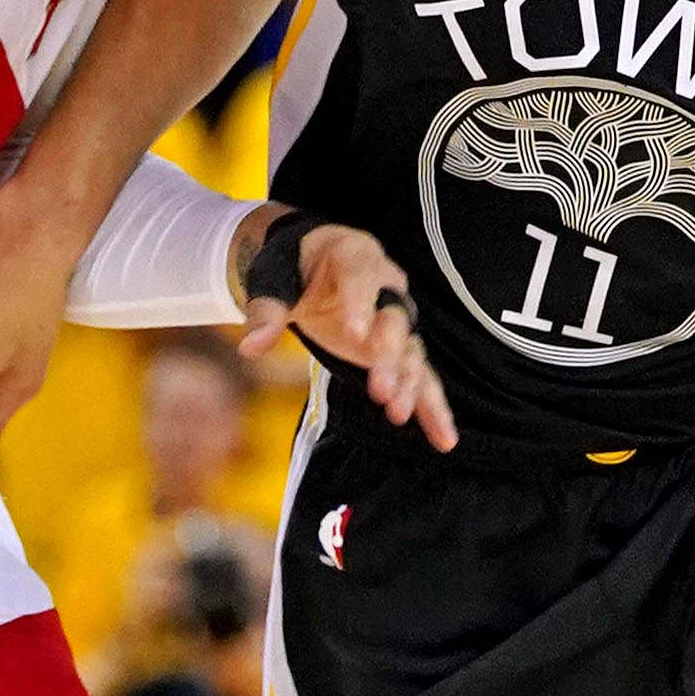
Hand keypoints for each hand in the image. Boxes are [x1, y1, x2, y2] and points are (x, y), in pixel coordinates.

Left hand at [236, 217, 456, 452]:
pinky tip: (444, 439)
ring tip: (397, 413)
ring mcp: (394, 320)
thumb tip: (250, 346)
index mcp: (353, 256)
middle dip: (389, 354)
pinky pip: (420, 377)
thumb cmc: (292, 267)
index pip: (360, 277)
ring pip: (410, 352)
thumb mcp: (271, 281)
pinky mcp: (396, 349)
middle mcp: (385, 285)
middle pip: (394, 319)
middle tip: (380, 388)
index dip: (360, 304)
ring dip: (408, 383)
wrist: (312, 265)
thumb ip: (265, 312)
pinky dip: (432, 408)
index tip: (355, 334)